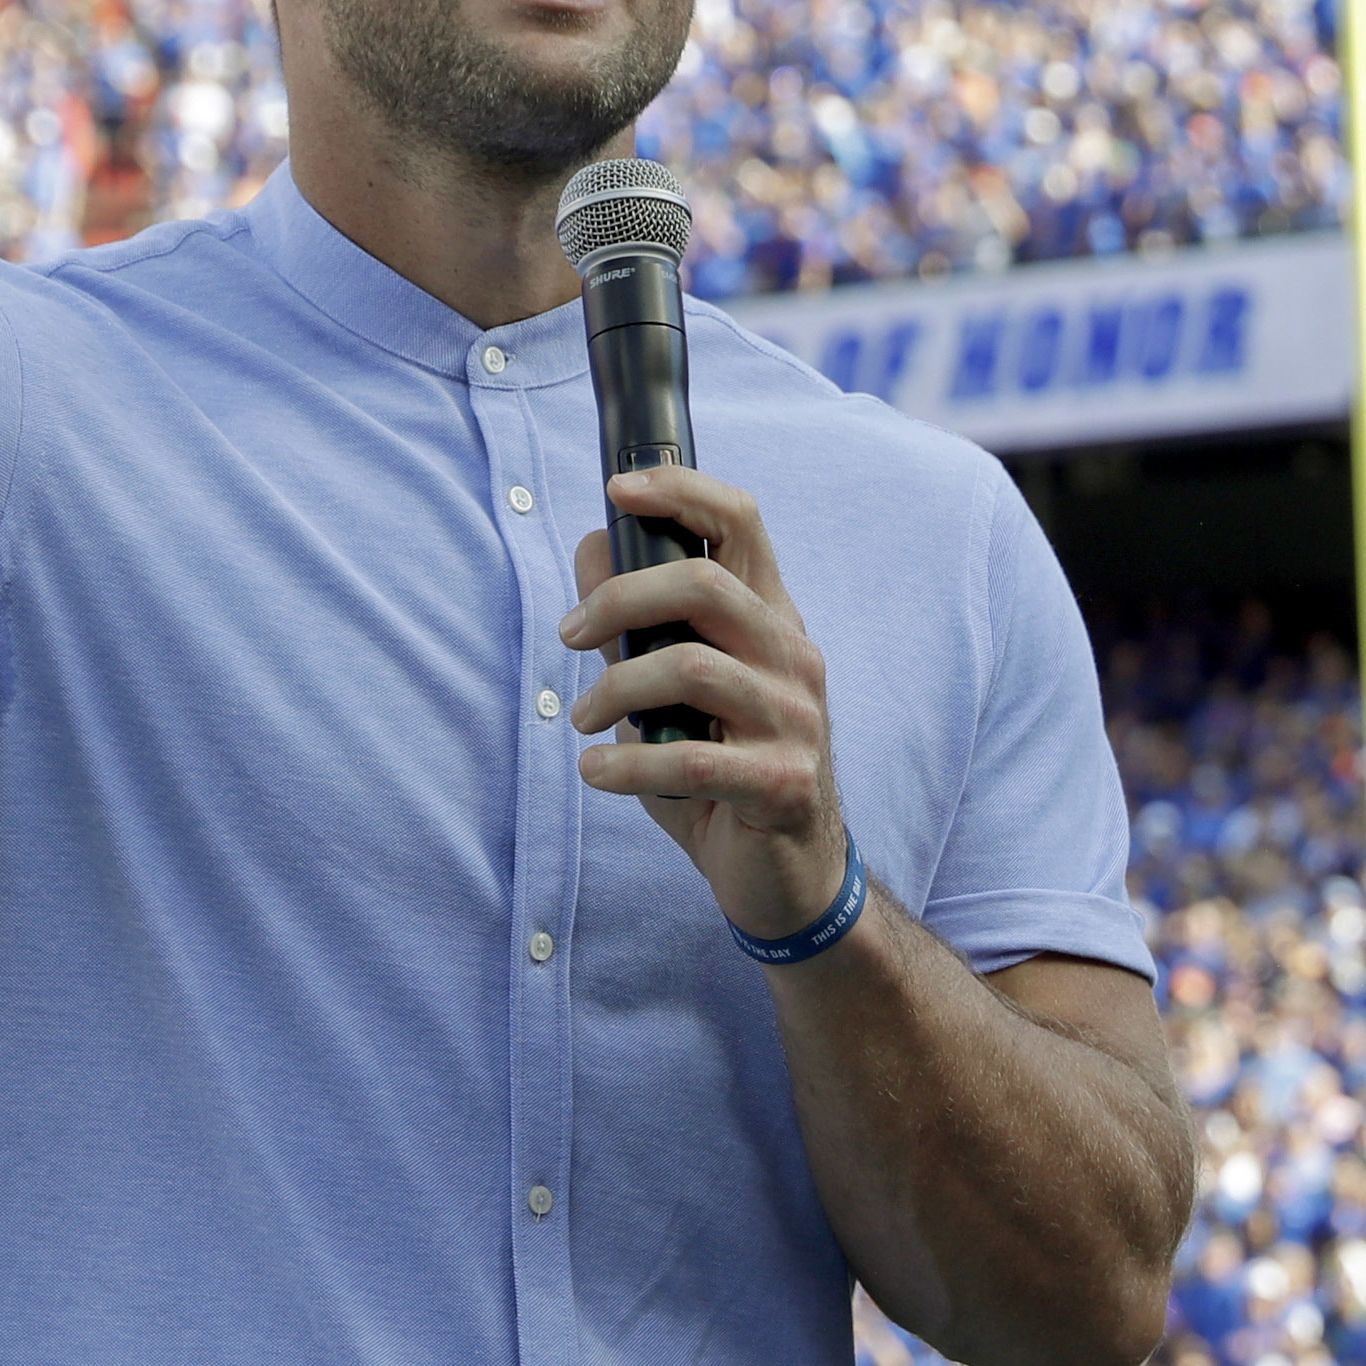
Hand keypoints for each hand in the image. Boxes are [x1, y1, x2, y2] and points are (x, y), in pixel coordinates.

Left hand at [559, 467, 850, 945]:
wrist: (787, 877)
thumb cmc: (724, 774)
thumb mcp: (677, 691)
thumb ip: (641, 626)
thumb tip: (593, 547)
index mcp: (772, 621)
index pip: (743, 523)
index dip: (681, 491)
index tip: (618, 488)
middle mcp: (793, 657)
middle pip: (705, 586)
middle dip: (619, 601)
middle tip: (569, 634)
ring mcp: (796, 721)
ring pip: (690, 669)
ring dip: (614, 692)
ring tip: (583, 720)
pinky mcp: (784, 785)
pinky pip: (694, 760)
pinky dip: (628, 765)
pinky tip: (598, 774)